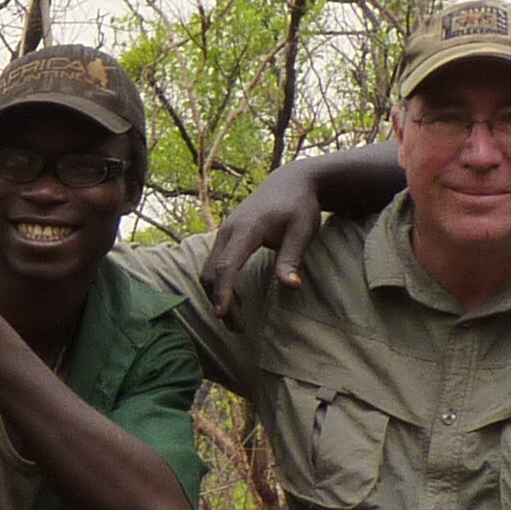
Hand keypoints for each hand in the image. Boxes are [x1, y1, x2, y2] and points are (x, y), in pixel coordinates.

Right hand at [199, 163, 324, 314]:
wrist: (290, 182)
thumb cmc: (300, 207)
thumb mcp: (303, 231)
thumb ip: (292, 258)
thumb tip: (291, 287)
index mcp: (247, 228)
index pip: (227, 264)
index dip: (223, 291)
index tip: (222, 315)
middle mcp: (228, 230)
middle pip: (211, 272)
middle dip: (220, 301)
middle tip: (238, 327)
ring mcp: (223, 233)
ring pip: (207, 270)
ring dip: (217, 296)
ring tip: (237, 320)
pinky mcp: (224, 237)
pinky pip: (212, 265)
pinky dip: (219, 285)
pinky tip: (235, 301)